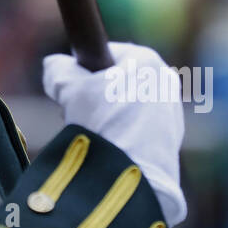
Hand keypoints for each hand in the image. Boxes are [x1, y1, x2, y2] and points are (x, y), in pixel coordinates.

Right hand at [42, 42, 186, 225]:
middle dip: (95, 95)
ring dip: (107, 116)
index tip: (70, 88)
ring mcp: (171, 111)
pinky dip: (122, 135)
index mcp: (145, 59)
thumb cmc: (101, 123)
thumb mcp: (68, 88)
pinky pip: (139, 129)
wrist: (130, 174)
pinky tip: (111, 149)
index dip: (82, 70)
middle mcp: (165, 80)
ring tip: (94, 134)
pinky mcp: (172, 139)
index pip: (104, 53)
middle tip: (79, 113)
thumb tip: (55, 66)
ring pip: (128, 105)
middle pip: (117, 79)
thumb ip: (58, 69)